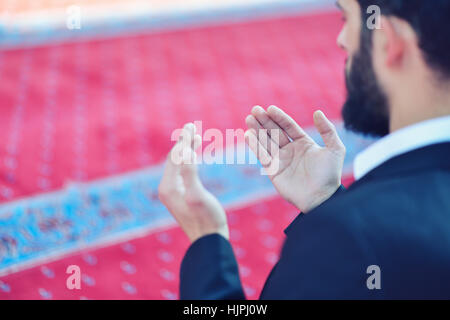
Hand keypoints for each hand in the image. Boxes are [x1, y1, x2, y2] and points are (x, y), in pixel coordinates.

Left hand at [158, 123, 228, 242]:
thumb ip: (190, 173)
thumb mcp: (198, 195)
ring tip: (196, 136)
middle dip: (183, 142)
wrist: (209, 241)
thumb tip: (186, 152)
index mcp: (168, 187)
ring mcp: (173, 192)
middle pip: (174, 159)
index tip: (191, 126)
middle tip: (191, 126)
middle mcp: (167, 188)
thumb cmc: (206, 219)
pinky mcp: (181, 195)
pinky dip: (189, 160)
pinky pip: (183, 172)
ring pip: (179, 164)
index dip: (183, 141)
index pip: (174, 157)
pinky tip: (195, 156)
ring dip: (187, 150)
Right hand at [245, 106, 345, 212]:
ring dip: (257, 130)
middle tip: (255, 109)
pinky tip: (248, 135)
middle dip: (264, 121)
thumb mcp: (335, 149)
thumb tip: (317, 112)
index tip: (270, 108)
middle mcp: (290, 150)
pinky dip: (255, 146)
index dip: (279, 117)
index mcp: (303, 143)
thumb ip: (328, 130)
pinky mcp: (273, 171)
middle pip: (274, 131)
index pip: (288, 126)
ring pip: (266, 142)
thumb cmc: (330, 175)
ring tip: (249, 118)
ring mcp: (281, 160)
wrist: (322, 198)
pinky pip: (262, 156)